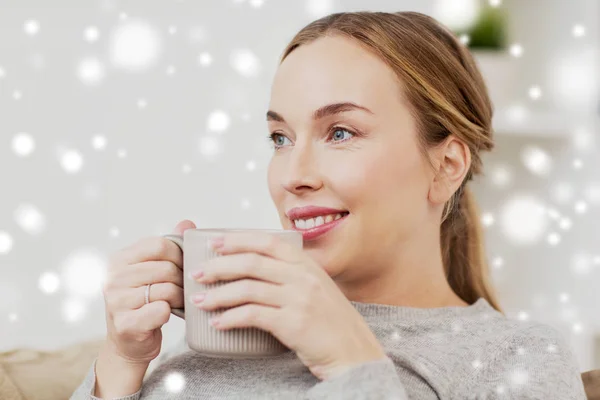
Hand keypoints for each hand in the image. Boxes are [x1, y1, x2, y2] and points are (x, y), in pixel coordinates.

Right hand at [102, 219, 194, 363]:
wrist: (129, 343)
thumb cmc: (144, 302)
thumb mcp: (152, 271)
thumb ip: (169, 246)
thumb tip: (186, 223)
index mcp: (119, 259)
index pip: (160, 245)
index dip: (179, 255)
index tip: (182, 267)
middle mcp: (113, 278)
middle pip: (166, 268)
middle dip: (182, 279)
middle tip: (183, 288)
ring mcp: (116, 301)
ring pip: (167, 289)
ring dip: (180, 297)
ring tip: (177, 301)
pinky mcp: (125, 324)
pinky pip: (161, 310)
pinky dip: (170, 313)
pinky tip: (166, 315)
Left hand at [189, 232, 387, 380]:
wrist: (355, 353)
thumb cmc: (331, 323)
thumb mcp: (317, 288)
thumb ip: (292, 276)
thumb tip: (254, 269)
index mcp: (307, 264)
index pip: (267, 242)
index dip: (238, 240)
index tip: (214, 244)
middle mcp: (303, 277)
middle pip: (252, 262)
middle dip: (218, 266)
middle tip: (197, 274)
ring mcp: (300, 299)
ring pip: (248, 288)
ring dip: (218, 294)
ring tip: (199, 302)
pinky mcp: (294, 323)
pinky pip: (253, 315)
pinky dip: (231, 318)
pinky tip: (218, 323)